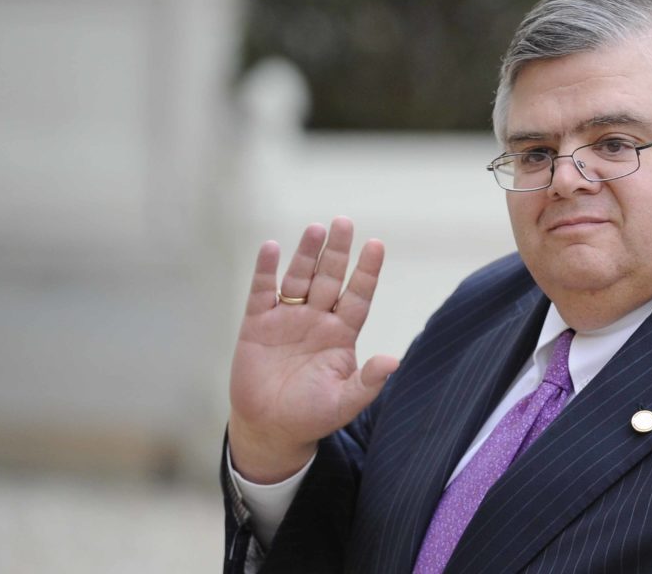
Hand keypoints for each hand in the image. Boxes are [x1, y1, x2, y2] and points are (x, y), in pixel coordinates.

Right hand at [228, 217, 398, 483]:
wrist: (270, 429)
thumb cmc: (312, 416)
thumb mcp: (344, 402)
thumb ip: (368, 382)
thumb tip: (395, 361)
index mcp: (341, 334)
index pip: (358, 295)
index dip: (366, 271)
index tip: (376, 244)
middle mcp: (316, 319)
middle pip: (329, 278)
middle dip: (337, 251)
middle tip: (344, 222)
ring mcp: (287, 319)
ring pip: (299, 278)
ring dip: (306, 254)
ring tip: (315, 228)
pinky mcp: (257, 324)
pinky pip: (262, 291)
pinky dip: (266, 270)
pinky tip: (272, 248)